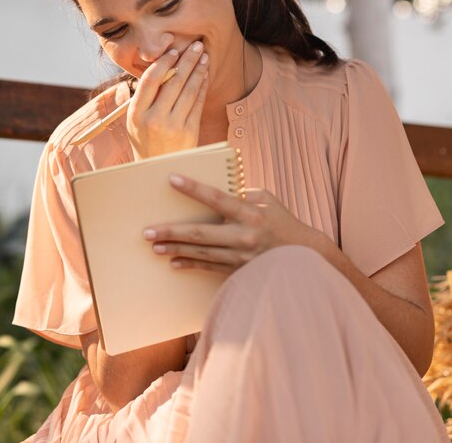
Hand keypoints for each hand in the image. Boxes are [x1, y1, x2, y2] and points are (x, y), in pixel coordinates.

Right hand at [127, 42, 208, 159]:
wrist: (156, 170)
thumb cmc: (145, 140)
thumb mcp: (135, 120)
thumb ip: (145, 98)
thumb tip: (162, 68)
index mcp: (137, 113)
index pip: (151, 80)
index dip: (164, 62)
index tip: (174, 51)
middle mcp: (155, 119)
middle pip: (174, 82)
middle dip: (187, 60)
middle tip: (197, 45)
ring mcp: (173, 126)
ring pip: (189, 91)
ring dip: (198, 70)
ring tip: (204, 56)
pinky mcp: (189, 132)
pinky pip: (198, 103)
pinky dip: (202, 87)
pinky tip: (205, 75)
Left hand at [143, 174, 314, 273]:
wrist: (305, 257)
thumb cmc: (284, 223)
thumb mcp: (269, 201)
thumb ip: (244, 193)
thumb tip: (219, 189)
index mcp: (252, 213)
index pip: (217, 198)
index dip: (194, 189)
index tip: (172, 180)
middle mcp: (244, 236)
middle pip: (200, 234)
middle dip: (172, 232)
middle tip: (147, 231)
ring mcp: (241, 257)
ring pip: (201, 253)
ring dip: (175, 249)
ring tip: (154, 246)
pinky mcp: (240, 272)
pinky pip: (209, 268)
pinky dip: (191, 264)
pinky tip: (174, 262)